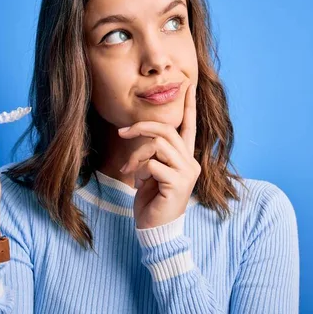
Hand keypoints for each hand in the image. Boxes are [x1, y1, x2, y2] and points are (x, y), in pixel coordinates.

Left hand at [118, 84, 199, 228]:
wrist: (154, 228)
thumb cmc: (151, 199)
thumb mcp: (150, 170)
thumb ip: (153, 152)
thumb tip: (142, 137)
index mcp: (185, 157)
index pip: (189, 125)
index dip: (189, 105)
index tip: (189, 84)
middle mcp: (190, 162)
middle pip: (166, 130)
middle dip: (141, 127)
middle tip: (122, 133)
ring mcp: (187, 173)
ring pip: (158, 145)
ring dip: (137, 155)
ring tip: (129, 170)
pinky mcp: (178, 184)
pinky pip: (152, 164)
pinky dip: (139, 170)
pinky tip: (137, 183)